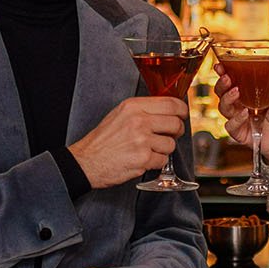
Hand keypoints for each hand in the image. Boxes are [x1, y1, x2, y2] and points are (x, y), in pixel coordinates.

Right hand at [69, 96, 187, 188]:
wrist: (86, 161)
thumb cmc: (102, 140)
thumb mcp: (119, 114)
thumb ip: (142, 110)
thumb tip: (167, 111)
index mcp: (133, 106)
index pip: (171, 104)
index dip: (182, 111)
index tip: (182, 115)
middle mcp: (139, 120)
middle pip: (176, 123)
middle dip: (177, 132)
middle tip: (170, 136)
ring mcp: (142, 140)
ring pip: (171, 144)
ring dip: (164, 150)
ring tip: (148, 150)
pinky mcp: (143, 158)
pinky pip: (163, 160)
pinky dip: (156, 163)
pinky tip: (143, 160)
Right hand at [214, 65, 268, 164]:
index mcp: (247, 94)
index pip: (231, 81)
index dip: (223, 73)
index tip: (220, 65)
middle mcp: (240, 105)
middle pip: (222, 93)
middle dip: (221, 85)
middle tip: (227, 78)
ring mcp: (238, 119)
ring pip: (223, 108)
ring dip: (227, 99)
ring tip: (236, 92)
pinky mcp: (240, 133)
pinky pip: (231, 126)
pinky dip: (236, 119)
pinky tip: (244, 114)